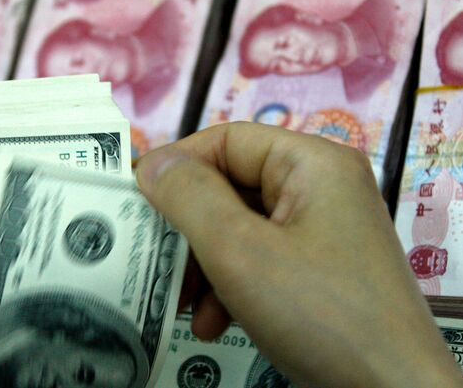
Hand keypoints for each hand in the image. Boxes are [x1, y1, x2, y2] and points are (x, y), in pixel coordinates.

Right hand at [136, 122, 462, 387]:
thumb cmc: (320, 314)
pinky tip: (214, 323)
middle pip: (232, 187)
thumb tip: (152, 164)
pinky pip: (264, 261)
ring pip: (243, 229)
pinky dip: (233, 287)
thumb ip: (189, 199)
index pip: (227, 140)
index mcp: (313, 163)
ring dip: (205, 266)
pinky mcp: (325, 272)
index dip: (177, 167)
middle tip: (157, 263)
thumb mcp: (240, 252)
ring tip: (184, 306)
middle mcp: (324, 187)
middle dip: (190, 231)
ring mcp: (327, 231)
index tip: (135, 202)